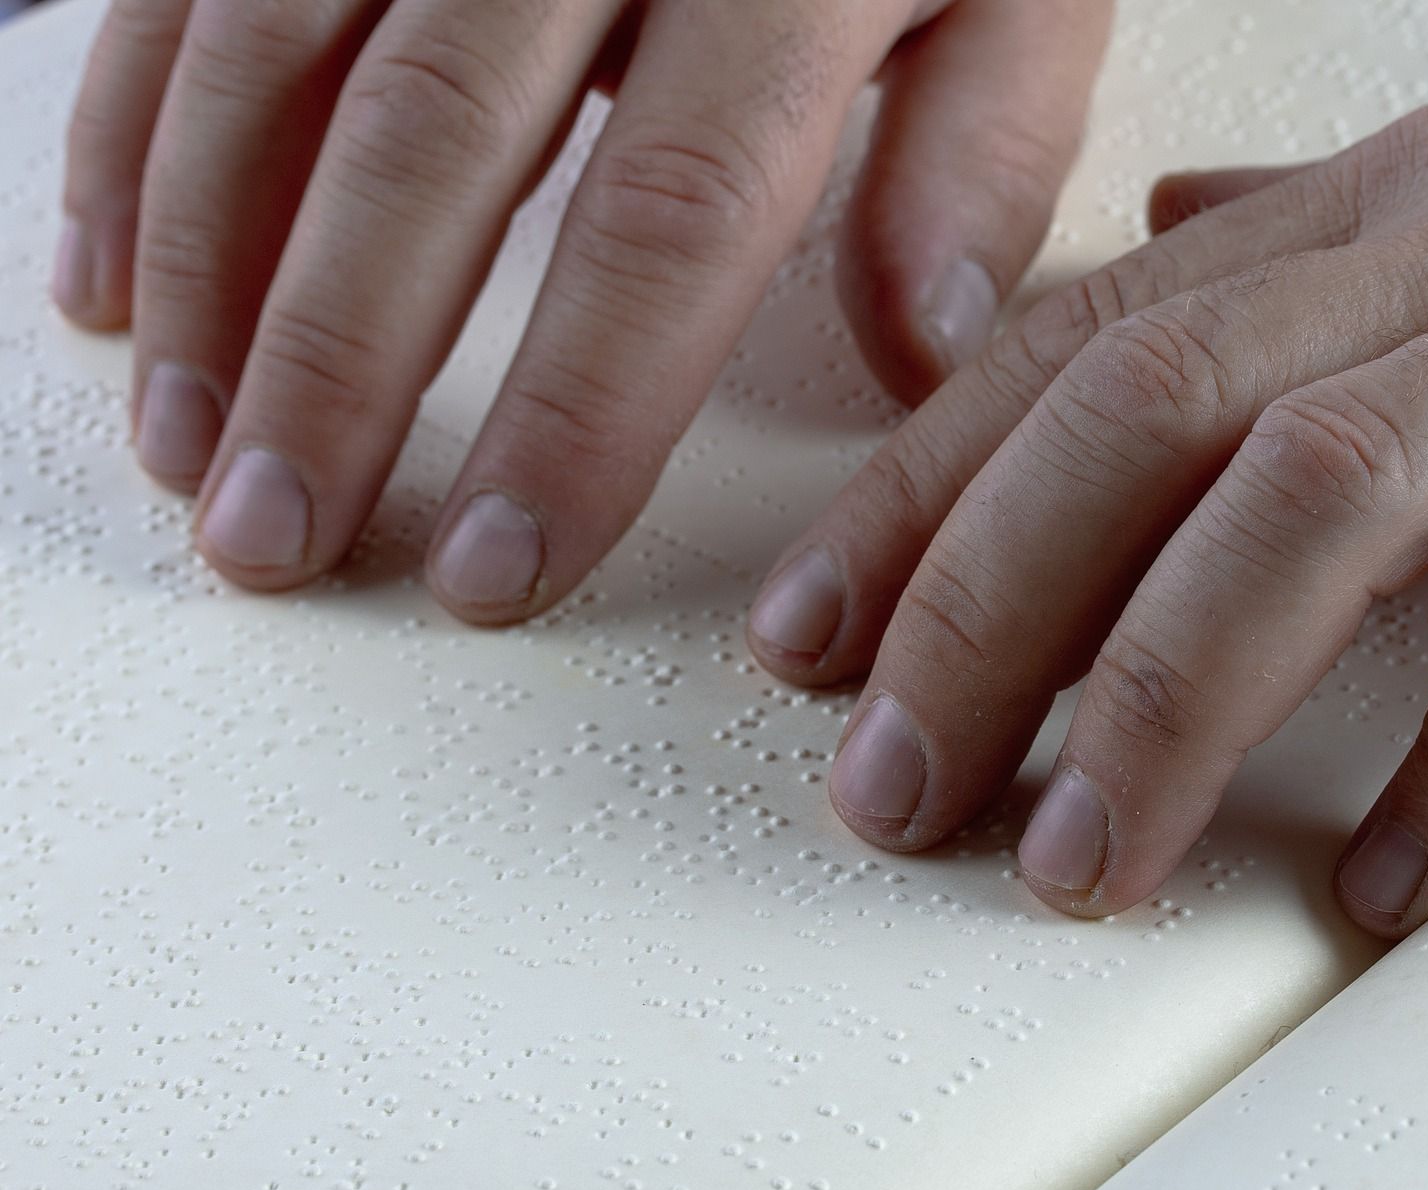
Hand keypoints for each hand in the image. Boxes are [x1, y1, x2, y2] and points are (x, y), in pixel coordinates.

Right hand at [54, 0, 1110, 617]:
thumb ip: (977, 151)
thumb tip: (924, 348)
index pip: (670, 213)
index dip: (575, 405)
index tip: (502, 562)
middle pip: (436, 143)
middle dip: (341, 362)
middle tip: (283, 538)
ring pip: (282, 53)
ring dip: (214, 265)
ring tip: (194, 450)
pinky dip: (135, 131)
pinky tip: (113, 282)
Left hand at [745, 38, 1427, 937]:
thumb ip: (1314, 239)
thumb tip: (1160, 235)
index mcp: (1384, 207)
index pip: (1084, 342)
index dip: (920, 492)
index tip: (809, 638)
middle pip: (1154, 416)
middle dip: (987, 611)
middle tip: (893, 784)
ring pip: (1326, 496)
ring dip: (1169, 698)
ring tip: (1079, 860)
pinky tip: (1396, 880)